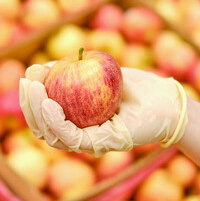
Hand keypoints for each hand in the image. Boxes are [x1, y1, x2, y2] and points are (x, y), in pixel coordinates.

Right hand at [19, 63, 187, 156]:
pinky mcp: (102, 143)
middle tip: (27, 83)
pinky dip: (57, 122)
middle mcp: (81, 132)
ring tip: (34, 89)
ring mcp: (91, 140)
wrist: (161, 99)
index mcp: (78, 119)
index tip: (29, 76)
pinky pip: (73, 137)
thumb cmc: (131, 85)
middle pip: (45, 127)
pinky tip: (50, 104)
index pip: (47, 115)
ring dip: (38, 113)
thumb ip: (70, 70)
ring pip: (54, 135)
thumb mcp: (97, 70)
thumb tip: (39, 67)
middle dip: (30, 106)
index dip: (32, 98)